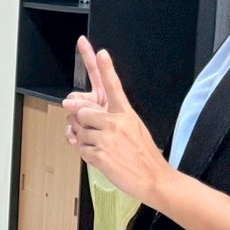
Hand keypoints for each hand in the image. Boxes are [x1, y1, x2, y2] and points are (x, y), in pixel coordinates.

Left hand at [65, 37, 169, 204]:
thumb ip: (105, 117)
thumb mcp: (131, 128)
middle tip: (96, 133)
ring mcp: (107, 138)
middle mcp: (116, 121)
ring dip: (83, 139)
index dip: (105, 67)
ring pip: (77, 130)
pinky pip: (78, 148)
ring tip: (103, 147)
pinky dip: (85, 153)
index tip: (100, 51)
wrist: (154, 178)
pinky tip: (101, 157)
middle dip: (81, 121)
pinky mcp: (100, 154)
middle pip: (80, 111)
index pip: (113, 85)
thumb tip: (76, 109)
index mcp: (126, 112)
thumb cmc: (141, 153)